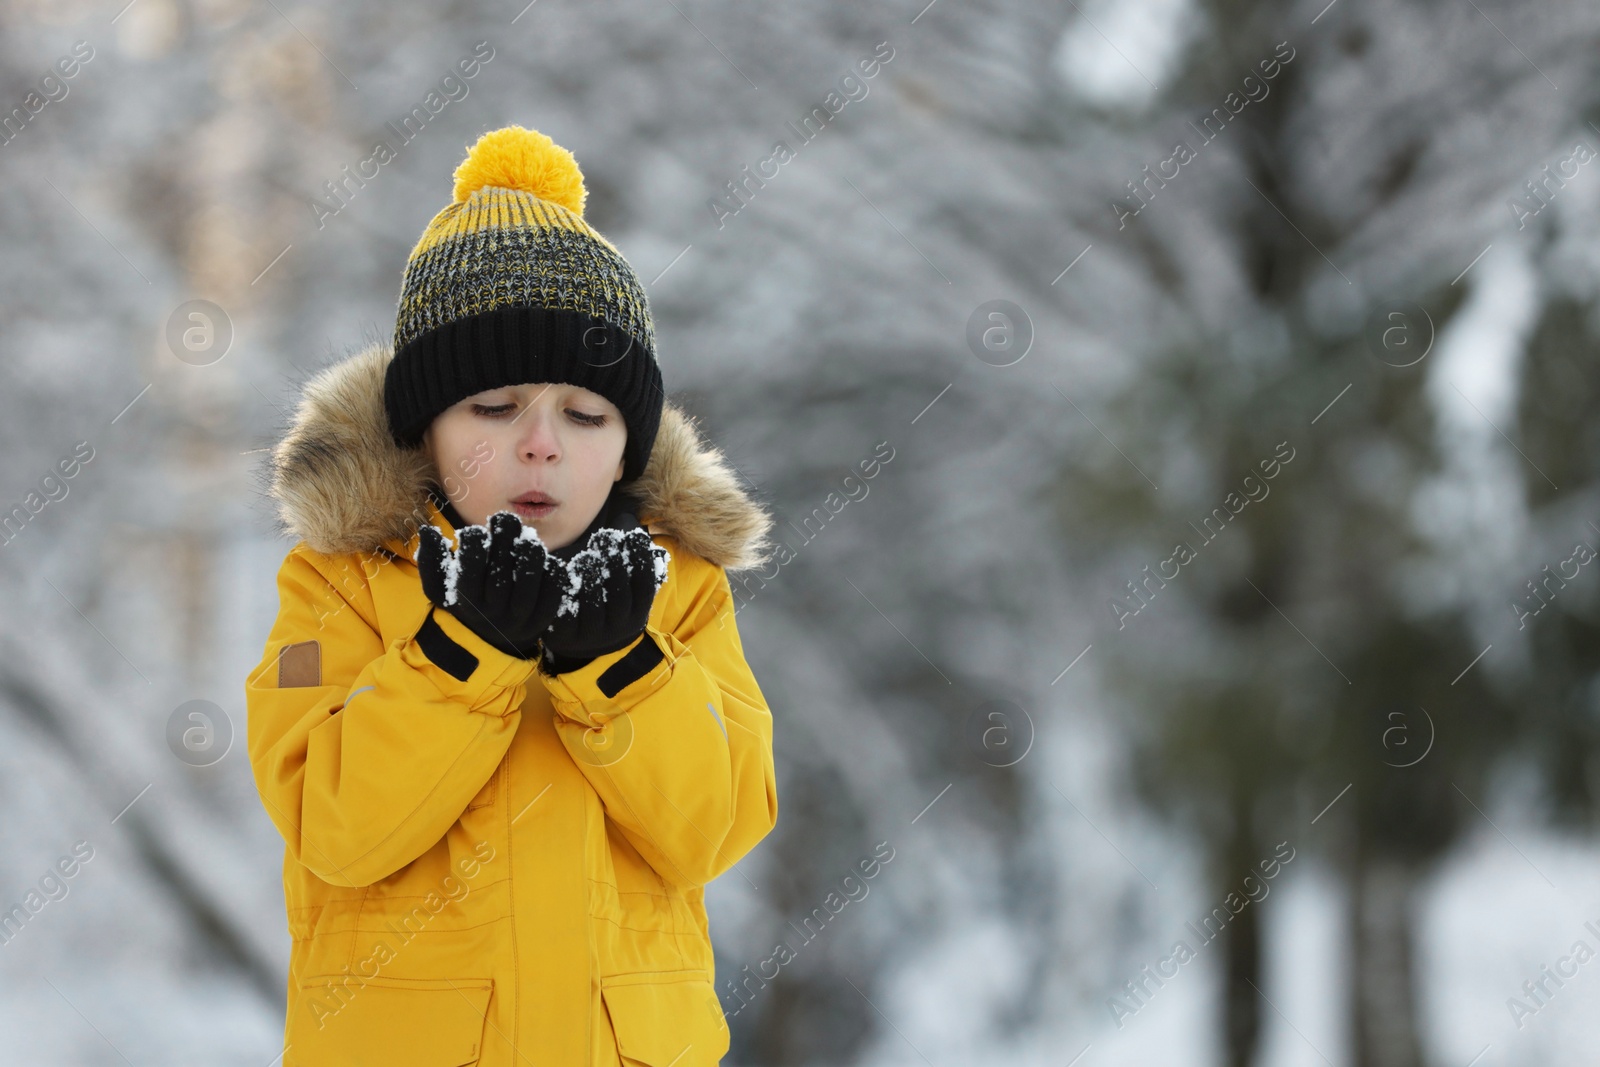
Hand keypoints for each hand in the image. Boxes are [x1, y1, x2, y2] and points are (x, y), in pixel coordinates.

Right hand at [414, 510, 564, 658]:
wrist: (493, 640)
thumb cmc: (465, 602)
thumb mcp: (441, 587)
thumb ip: (431, 560)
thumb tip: (427, 530)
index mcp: (467, 602)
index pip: (468, 572)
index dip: (473, 546)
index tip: (476, 531)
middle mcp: (493, 612)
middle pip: (500, 576)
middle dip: (504, 541)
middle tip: (505, 519)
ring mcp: (519, 618)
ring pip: (528, 585)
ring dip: (530, 555)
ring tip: (526, 537)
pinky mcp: (543, 619)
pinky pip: (552, 594)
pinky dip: (552, 572)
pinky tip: (546, 558)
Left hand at [538, 524, 670, 674]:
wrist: (585, 647)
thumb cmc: (607, 605)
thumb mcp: (624, 590)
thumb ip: (628, 560)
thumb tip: (628, 517)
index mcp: (636, 614)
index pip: (644, 587)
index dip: (640, 560)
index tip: (632, 535)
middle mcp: (617, 628)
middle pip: (619, 596)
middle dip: (614, 564)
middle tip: (605, 537)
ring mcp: (591, 635)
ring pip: (593, 606)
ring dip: (590, 577)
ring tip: (585, 556)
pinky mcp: (564, 636)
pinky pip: (564, 614)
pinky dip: (564, 591)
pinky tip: (561, 571)